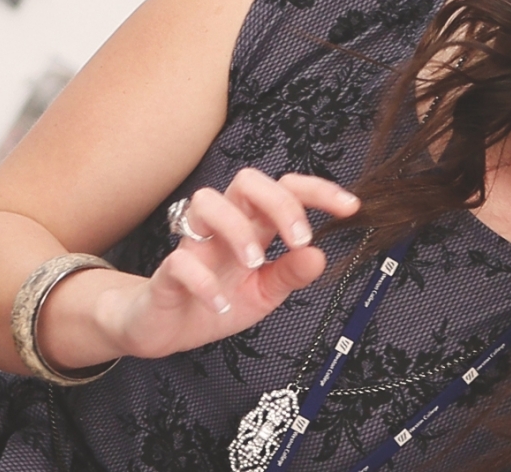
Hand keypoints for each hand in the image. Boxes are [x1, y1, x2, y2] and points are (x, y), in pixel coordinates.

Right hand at [96, 168, 359, 359]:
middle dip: (279, 203)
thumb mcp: (263, 294)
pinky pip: (180, 262)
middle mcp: (221, 228)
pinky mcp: (166, 275)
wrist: (160, 329)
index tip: (349, 207)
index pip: (283, 189)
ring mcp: (191, 246)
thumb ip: (289, 274)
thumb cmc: (212, 302)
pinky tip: (220, 305)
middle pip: (246, 180)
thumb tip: (319, 255)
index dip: (316, 191)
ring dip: (238, 230)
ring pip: (206, 202)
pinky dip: (204, 283)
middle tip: (298, 239)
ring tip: (255, 265)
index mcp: (250, 228)